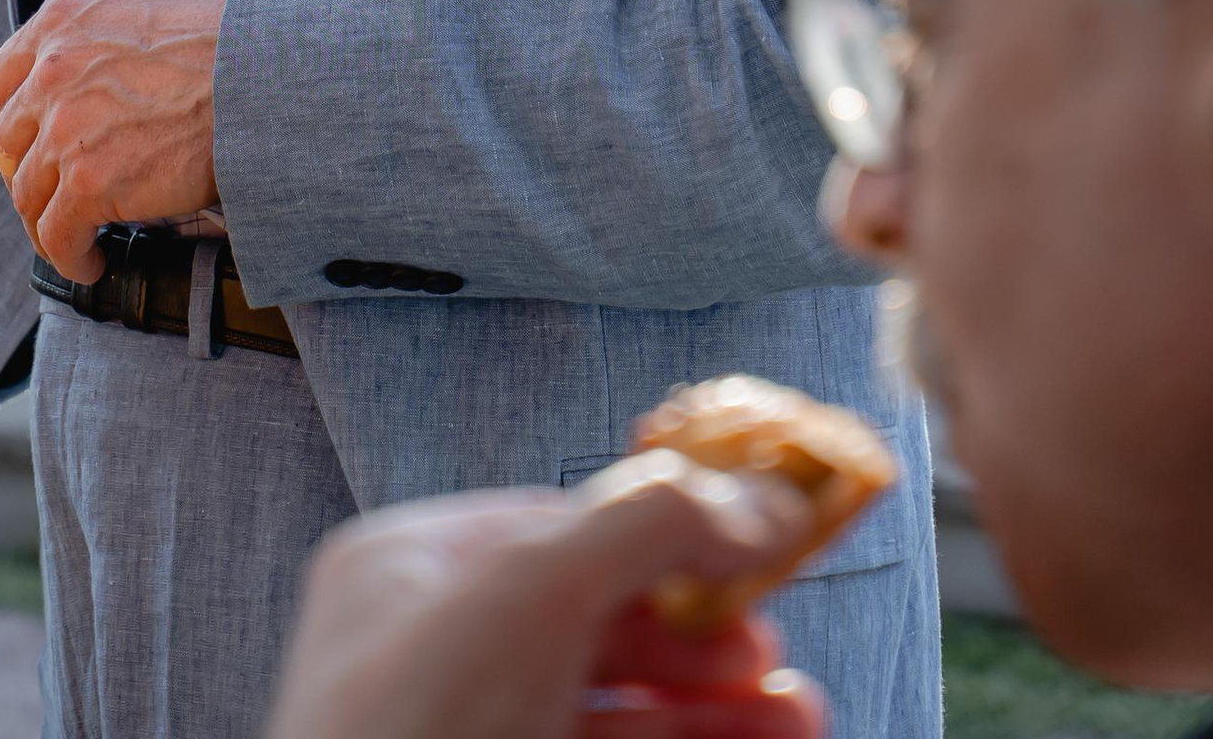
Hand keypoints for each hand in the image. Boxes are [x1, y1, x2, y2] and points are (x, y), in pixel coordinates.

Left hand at [0, 0, 226, 276]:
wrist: (259, 73)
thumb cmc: (222, 41)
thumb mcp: (141, 12)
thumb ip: (97, 39)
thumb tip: (93, 77)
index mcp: (60, 24)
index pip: (2, 81)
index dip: (12, 123)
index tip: (27, 147)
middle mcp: (50, 72)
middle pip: (9, 143)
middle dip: (28, 176)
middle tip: (53, 199)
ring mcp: (64, 129)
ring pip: (28, 196)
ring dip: (48, 225)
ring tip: (77, 241)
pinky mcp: (87, 182)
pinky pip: (57, 235)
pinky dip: (70, 257)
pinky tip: (93, 260)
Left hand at [262, 455, 817, 738]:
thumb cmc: (416, 733)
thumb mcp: (533, 587)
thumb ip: (647, 523)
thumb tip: (752, 498)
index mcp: (409, 574)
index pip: (558, 526)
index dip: (662, 531)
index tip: (755, 547)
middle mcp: (436, 657)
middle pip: (601, 624)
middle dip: (704, 635)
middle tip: (774, 650)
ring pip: (623, 714)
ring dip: (719, 711)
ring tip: (802, 715)